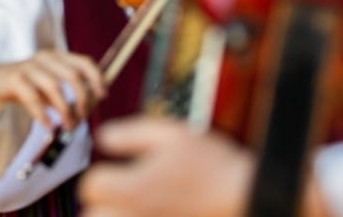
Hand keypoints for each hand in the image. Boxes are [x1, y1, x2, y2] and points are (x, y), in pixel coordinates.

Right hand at [0, 50, 105, 131]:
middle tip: (83, 117)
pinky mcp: (15, 79)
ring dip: (65, 110)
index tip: (103, 96)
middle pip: (73, 76)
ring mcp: (30, 67)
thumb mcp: (48, 86)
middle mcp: (46, 57)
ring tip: (67, 126)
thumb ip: (66, 94)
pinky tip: (48, 126)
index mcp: (58, 56)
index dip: (97, 78)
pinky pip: (33, 98)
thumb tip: (87, 109)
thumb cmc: (26, 85)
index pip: (84, 62)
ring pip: (55, 87)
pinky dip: (43, 114)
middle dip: (82, 99)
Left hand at [79, 116, 330, 216]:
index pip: (90, 186)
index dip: (102, 175)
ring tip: (138, 208)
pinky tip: (154, 215)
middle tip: (124, 196)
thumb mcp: (174, 135)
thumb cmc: (214, 166)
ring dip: (116, 216)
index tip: (118, 172)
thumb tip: (102, 137)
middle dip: (102, 205)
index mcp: (135, 188)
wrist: (251, 198)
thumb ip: (132, 134)